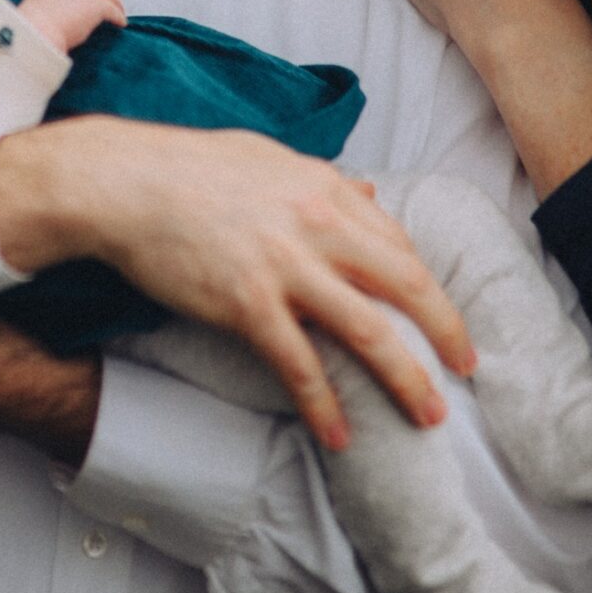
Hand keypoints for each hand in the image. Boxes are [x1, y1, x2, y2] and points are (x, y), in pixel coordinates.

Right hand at [0, 116, 475, 450]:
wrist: (124, 182)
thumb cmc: (188, 167)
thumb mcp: (268, 157)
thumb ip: (323, 179)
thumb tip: (368, 194)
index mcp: (324, 188)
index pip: (397, 244)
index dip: (429, 286)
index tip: (445, 318)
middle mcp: (317, 225)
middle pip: (404, 285)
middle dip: (445, 332)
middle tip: (467, 369)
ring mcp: (284, 266)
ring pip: (368, 330)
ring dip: (406, 377)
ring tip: (429, 414)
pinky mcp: (247, 304)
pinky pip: (298, 364)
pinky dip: (324, 405)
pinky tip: (340, 434)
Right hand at [20, 0, 125, 52]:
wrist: (37, 32)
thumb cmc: (32, 27)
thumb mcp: (37, 5)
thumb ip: (50, 2)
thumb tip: (59, 12)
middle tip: (108, 2)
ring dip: (114, 3)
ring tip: (118, 12)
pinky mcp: (96, 5)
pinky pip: (112, 10)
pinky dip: (118, 16)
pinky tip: (121, 23)